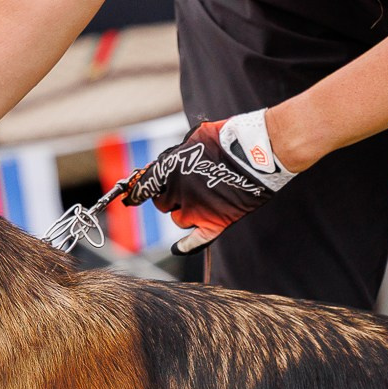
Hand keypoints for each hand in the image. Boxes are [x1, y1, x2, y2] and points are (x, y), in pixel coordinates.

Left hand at [125, 109, 295, 252]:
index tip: (130, 196)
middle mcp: (177, 193)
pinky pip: (193, 241)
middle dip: (169, 196)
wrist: (257, 153)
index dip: (136, 191)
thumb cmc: (226, 140)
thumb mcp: (191, 140)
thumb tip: (158, 169)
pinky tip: (178, 248)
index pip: (142, 187)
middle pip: (162, 203)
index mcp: (168, 171)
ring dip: (183, 212)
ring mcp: (196, 211)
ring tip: (201, 198)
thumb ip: (172, 158)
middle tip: (186, 186)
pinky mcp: (214, 223)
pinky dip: (185, 246)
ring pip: (177, 218)